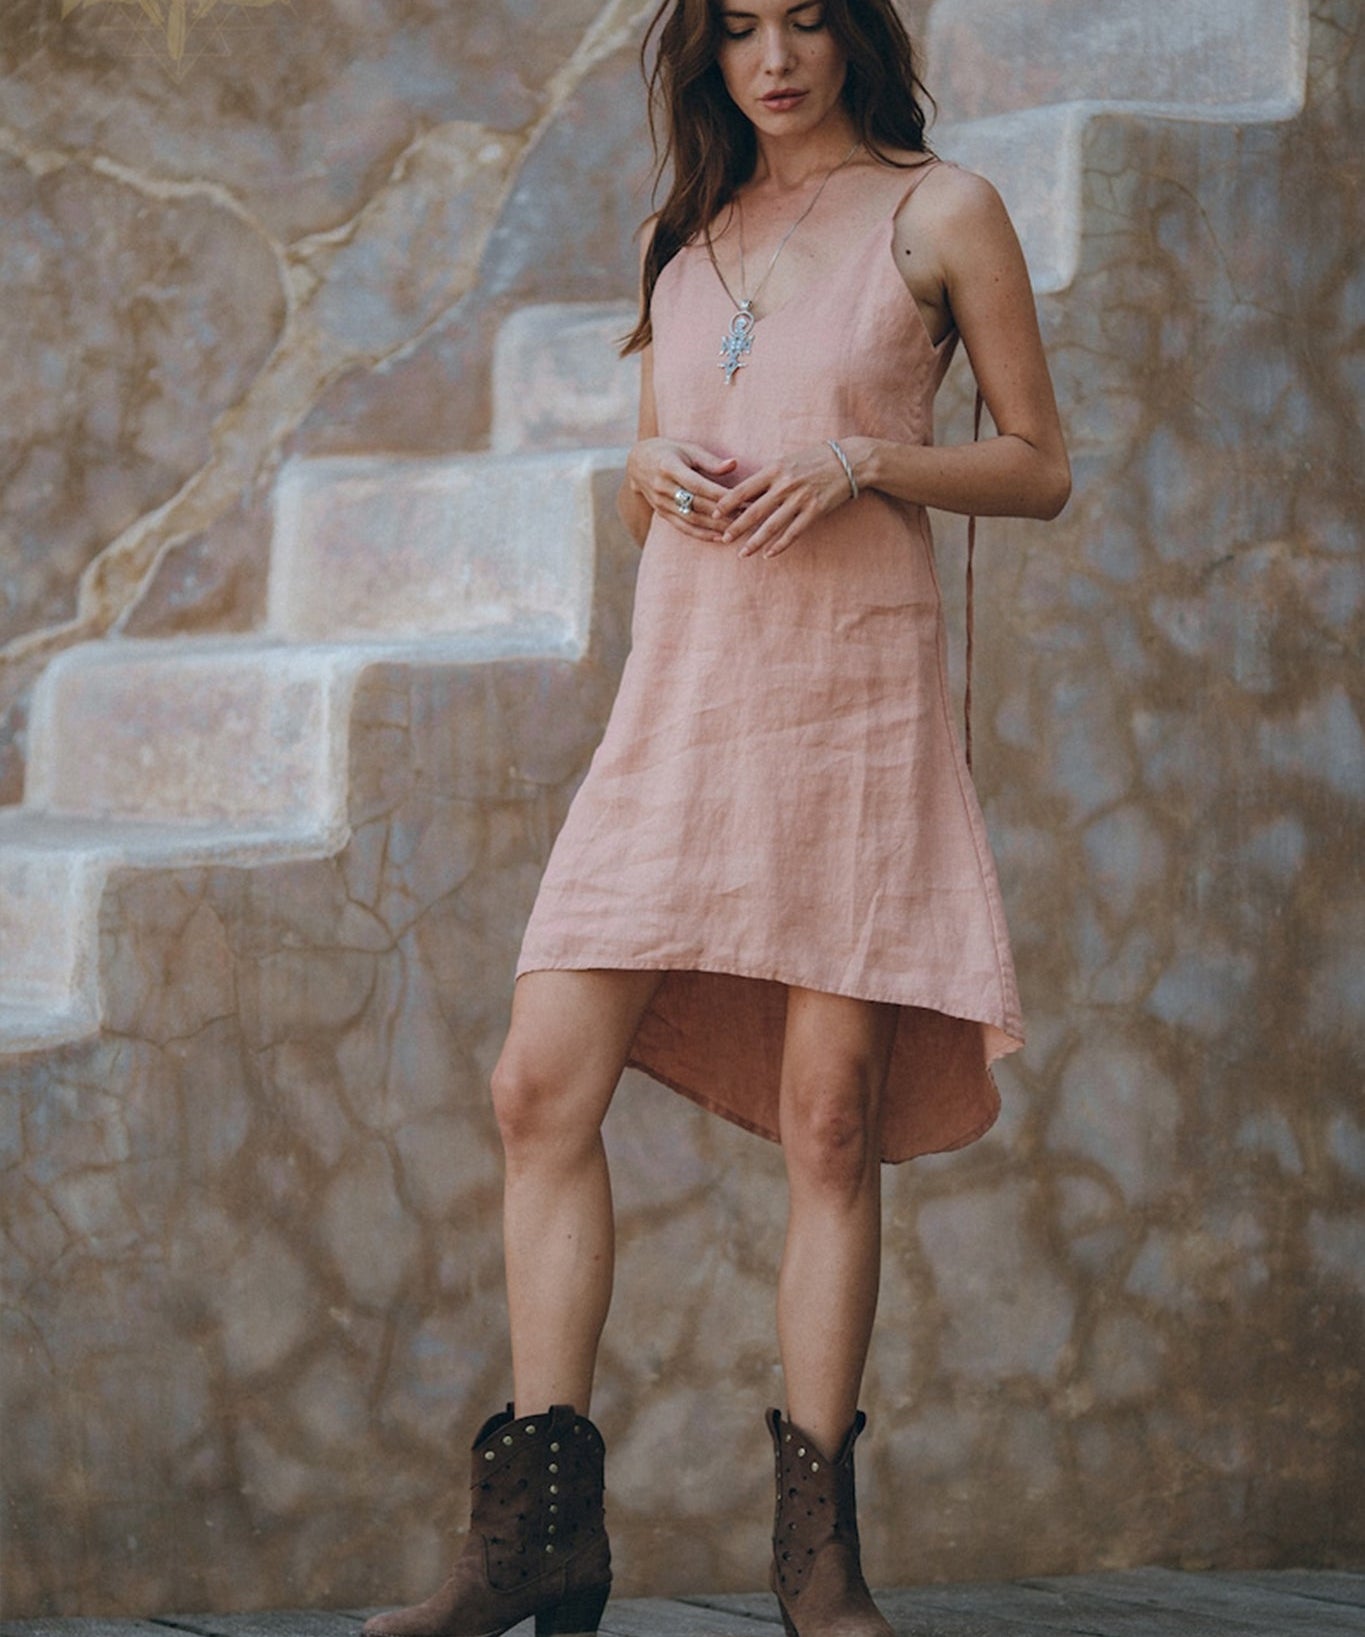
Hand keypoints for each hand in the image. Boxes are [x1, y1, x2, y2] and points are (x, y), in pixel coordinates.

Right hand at [627, 439, 737, 541]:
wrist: (638, 462)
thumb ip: (710, 460)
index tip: (742, 499)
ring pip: (691, 519)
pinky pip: (683, 528)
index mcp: (669, 467)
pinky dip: (702, 534)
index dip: (719, 494)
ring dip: (715, 526)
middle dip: (723, 512)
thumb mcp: (688, 449)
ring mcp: (660, 503)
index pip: (698, 484)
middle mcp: (662, 487)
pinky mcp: (662, 513)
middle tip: (747, 516)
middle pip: (696, 504)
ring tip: (737, 529)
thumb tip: (734, 465)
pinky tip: (719, 538)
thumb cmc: (669, 451)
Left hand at [715, 442, 857, 557]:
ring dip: (755, 541)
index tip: (714, 513)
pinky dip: (780, 545)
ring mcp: (801, 499)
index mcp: (775, 469)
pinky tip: (769, 555)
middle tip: (723, 539)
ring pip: (772, 525)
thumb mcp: (788, 460)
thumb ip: (768, 476)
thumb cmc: (815, 459)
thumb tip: (745, 493)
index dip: (727, 503)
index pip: (744, 489)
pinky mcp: (815, 511)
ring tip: (742, 553)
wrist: (850, 460)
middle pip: (754, 510)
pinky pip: (794, 532)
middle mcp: (785, 484)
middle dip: (736, 527)